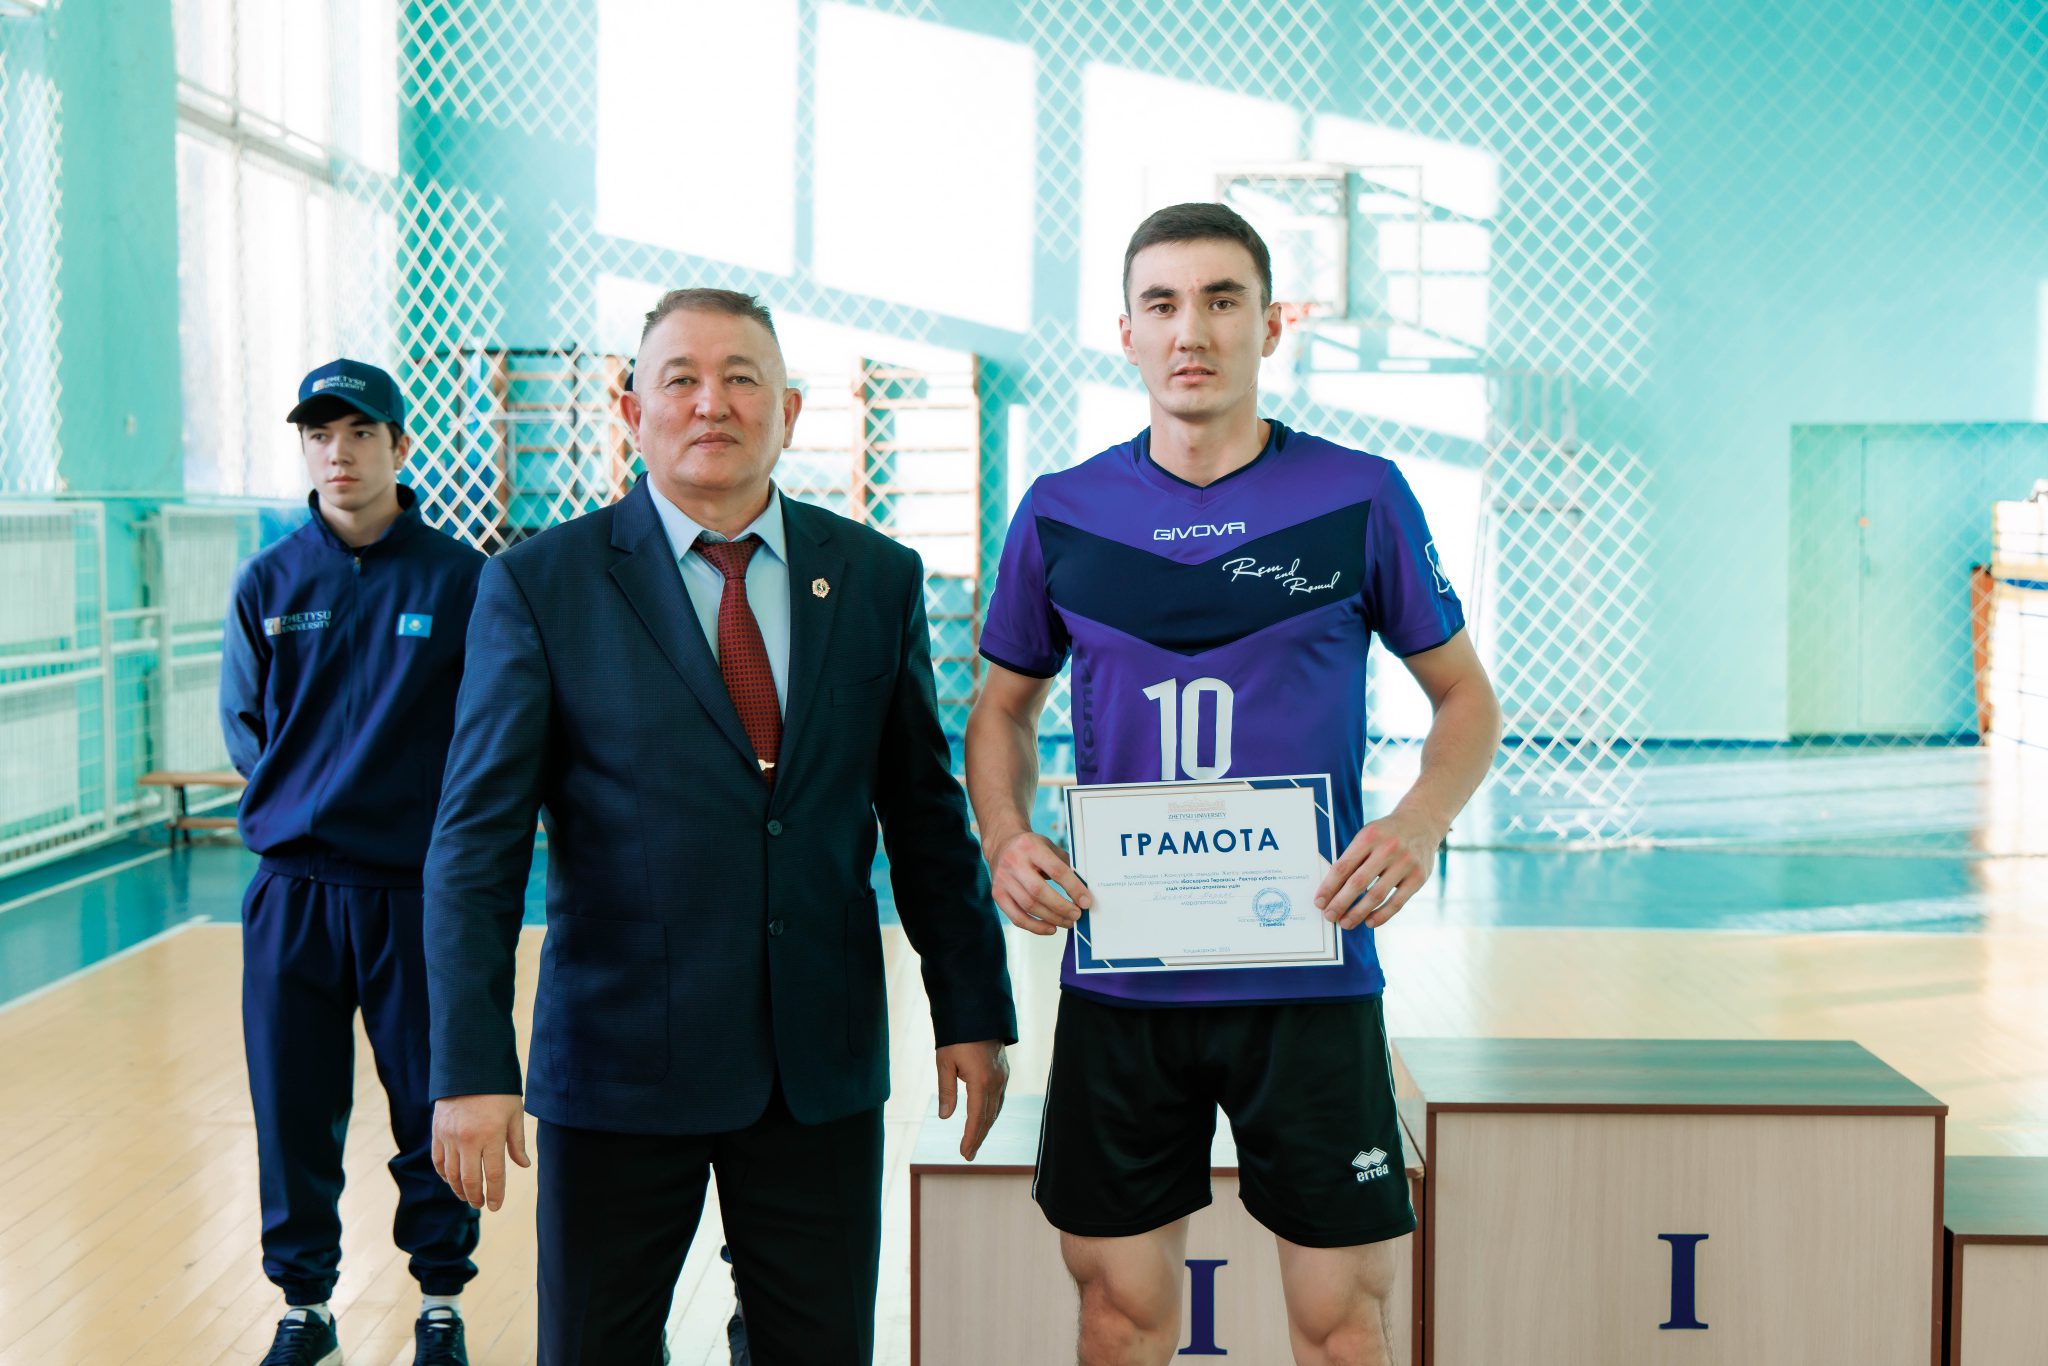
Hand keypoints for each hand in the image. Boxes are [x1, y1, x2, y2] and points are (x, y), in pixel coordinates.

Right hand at [432, 1093, 528, 1210]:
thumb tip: (523, 1165)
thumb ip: (517, 1142)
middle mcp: (468, 1140)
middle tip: (480, 1204)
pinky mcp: (437, 1132)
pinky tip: (451, 1180)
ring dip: (459, 1189)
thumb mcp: (514, 1113)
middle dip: (476, 1196)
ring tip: (467, 1196)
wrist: (469, 1068)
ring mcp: (450, 1137)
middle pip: (470, 1179)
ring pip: (451, 1174)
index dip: (496, 1194)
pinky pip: (438, 1160)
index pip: (493, 1175)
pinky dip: (444, 1174)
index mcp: (491, 1135)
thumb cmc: (497, 1091)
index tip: (496, 1206)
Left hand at [935, 1041, 1009, 1159]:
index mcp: (981, 1081)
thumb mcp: (945, 1063)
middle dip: (978, 1137)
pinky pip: (999, 1099)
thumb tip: (944, 1117)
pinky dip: (991, 1113)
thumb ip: (946, 1091)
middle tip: (969, 1155)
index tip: (965, 1153)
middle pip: (988, 1117)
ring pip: (995, 1109)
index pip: (976, 1118)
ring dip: (985, 1127)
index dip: (971, 1137)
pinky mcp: (1003, 1072)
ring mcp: (1002, 1077)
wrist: (977, 1013)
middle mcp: (996, 1082)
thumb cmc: (957, 1036)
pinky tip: (985, 1118)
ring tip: (975, 1141)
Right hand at [986, 830, 1090, 934]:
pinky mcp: (997, 894)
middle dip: (1062, 907)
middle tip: (1077, 915)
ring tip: (1068, 922)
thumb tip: (1083, 891)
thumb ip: (1065, 865)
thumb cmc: (1030, 847)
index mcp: (1031, 846)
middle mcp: (1013, 862)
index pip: (1056, 870)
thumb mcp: (1049, 846)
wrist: (1002, 844)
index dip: (1073, 888)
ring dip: (1052, 919)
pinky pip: (1017, 917)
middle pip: (1039, 891)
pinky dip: (1036, 927)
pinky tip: (1051, 928)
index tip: (1086, 902)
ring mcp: (1003, 879)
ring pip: (1029, 906)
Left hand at [1314, 810, 1443, 930]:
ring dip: (1358, 913)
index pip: (1343, 867)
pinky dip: (1381, 915)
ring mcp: (1405, 863)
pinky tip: (1369, 922)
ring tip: (1346, 923)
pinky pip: (1397, 902)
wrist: (1422, 822)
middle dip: (1340, 903)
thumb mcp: (1367, 835)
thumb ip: (1352, 858)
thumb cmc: (1387, 833)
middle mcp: (1388, 849)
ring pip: (1376, 895)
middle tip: (1329, 916)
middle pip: (1358, 883)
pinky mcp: (1418, 877)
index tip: (1319, 902)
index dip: (1328, 887)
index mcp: (1369, 837)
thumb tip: (1331, 889)